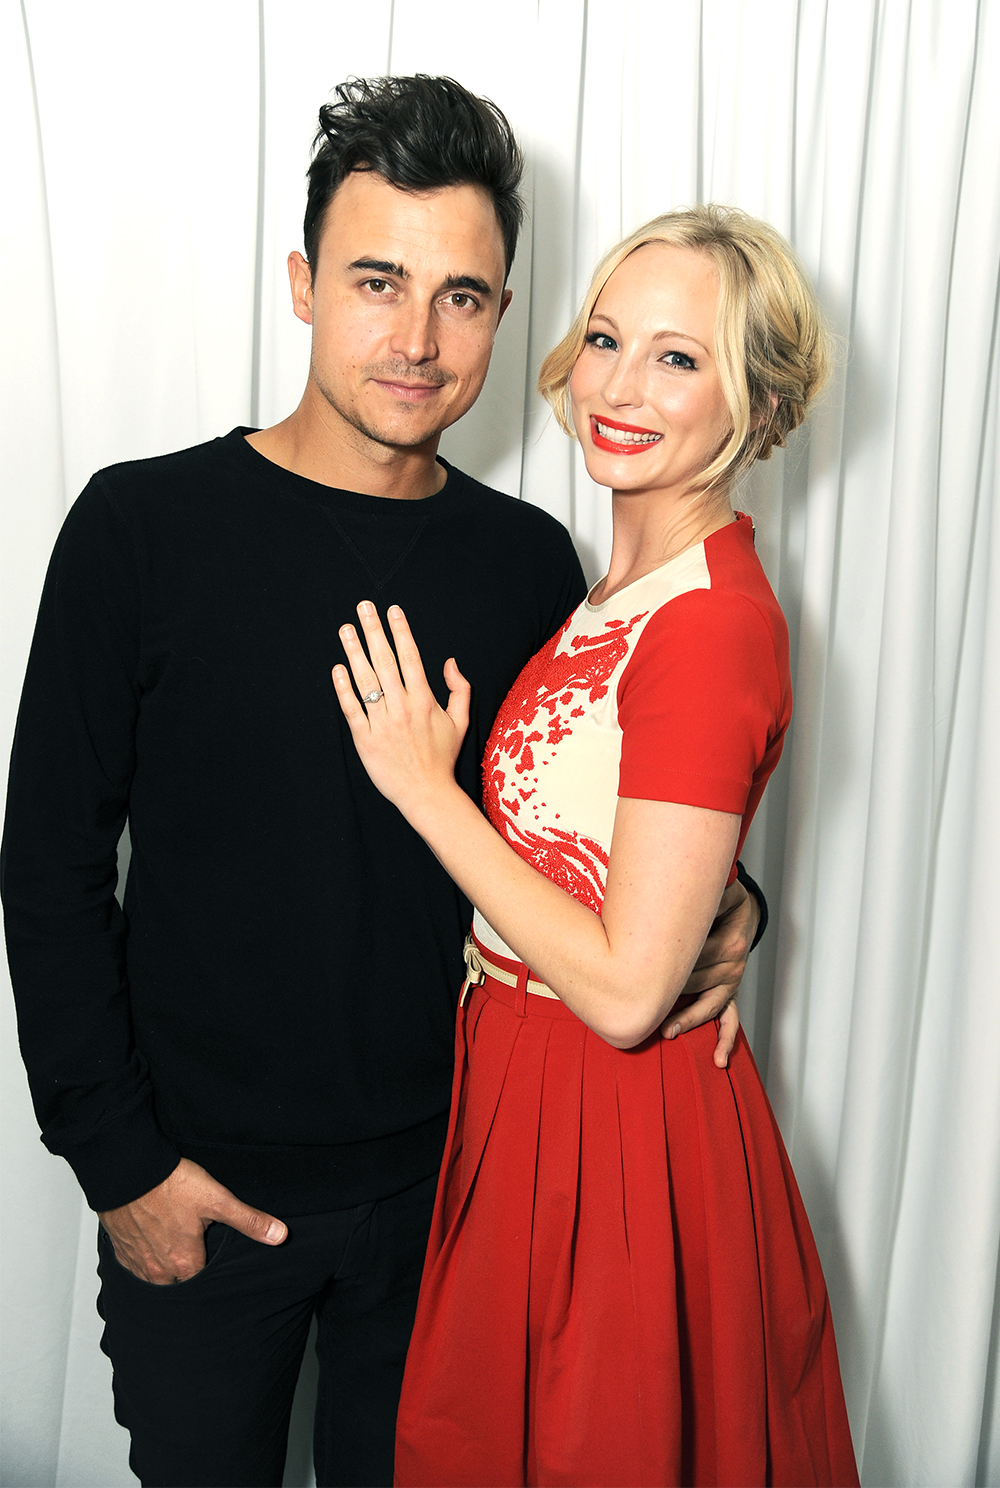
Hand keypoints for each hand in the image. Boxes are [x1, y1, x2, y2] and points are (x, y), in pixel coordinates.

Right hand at [97, 1157, 287, 1284]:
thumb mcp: (217, 1200)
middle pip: (178, 1281)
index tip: (213, 1257)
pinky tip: (150, 1240)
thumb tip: (280, 1236)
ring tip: (173, 1246)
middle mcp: (158, 1270)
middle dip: (187, 1270)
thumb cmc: (171, 1184)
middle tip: (194, 1250)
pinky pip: (134, 1265)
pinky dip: (143, 1257)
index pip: (203, 1281)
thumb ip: (248, 1220)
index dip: (210, 1269)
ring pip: (154, 1277)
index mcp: (184, 1262)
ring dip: (164, 1266)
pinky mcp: (119, 1250)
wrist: (127, 1171)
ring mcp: (136, 1261)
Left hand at [332, 602, 469, 816]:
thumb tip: (450, 661)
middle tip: (363, 607)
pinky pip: (352, 709)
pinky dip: (344, 689)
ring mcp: (382, 723)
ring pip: (366, 681)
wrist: (427, 794)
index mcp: (424, 701)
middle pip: (385, 661)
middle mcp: (402, 708)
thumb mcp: (460, 721)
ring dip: (354, 652)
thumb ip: (459, 689)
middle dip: (374, 631)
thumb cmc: (442, 757)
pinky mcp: (365, 740)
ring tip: (345, 629)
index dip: (401, 631)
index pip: (410, 657)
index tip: (392, 610)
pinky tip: (338, 668)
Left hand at [659, 878, 759, 1067]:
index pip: (692, 961)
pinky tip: (718, 1059)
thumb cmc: (722, 900)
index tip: (642, 975)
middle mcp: (732, 965)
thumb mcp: (720, 891)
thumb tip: (672, 897)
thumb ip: (702, 896)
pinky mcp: (730, 992)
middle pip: (695, 983)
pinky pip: (730, 1020)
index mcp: (729, 943)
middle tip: (639, 1000)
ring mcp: (731, 981)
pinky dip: (725, 1040)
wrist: (741, 910)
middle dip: (667, 992)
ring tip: (667, 1031)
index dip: (667, 968)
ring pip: (708, 1006)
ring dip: (687, 1019)